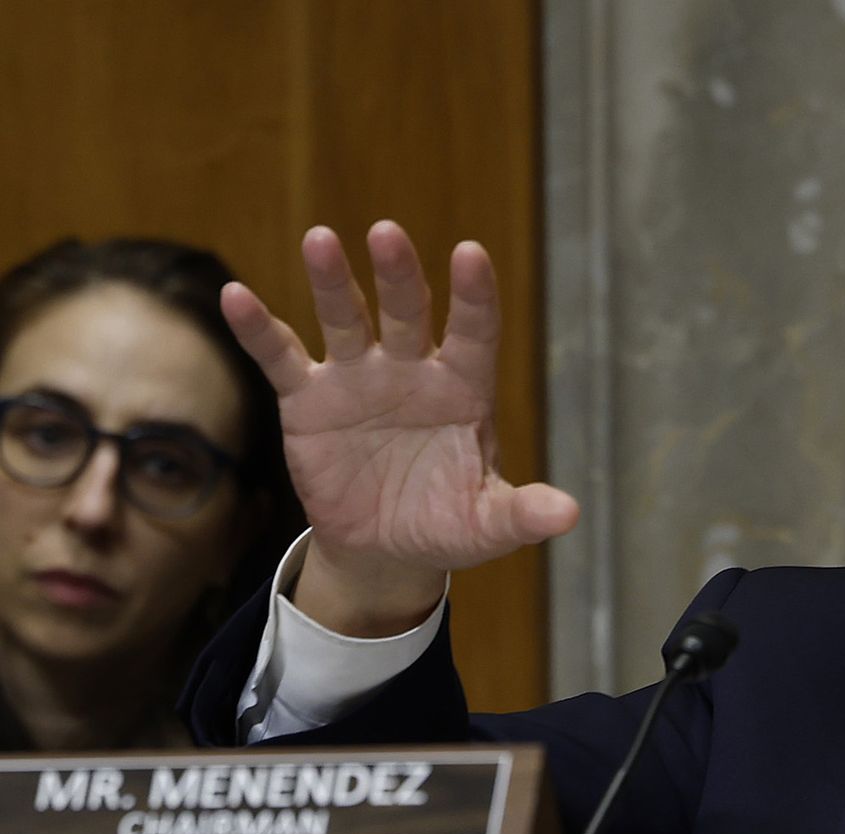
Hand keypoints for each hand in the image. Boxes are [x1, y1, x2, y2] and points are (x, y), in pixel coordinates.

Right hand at [221, 222, 578, 634]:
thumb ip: (523, 513)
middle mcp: (412, 370)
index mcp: (463, 389)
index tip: (471, 254)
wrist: (385, 549)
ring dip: (333, 282)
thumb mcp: (487, 525)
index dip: (475, 296)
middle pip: (407, 311)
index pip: (474, 332)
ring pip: (346, 319)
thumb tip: (568, 515)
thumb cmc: (445, 523)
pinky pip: (283, 357)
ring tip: (320, 240)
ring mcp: (359, 378)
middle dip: (398, 275)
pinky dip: (260, 329)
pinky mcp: (309, 400)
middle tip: (387, 233)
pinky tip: (236, 298)